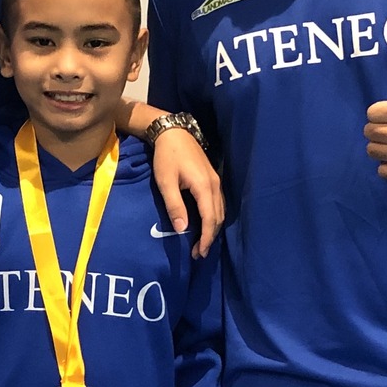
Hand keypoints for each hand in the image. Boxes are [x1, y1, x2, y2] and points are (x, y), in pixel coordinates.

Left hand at [149, 126, 224, 256]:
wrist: (174, 133)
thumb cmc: (167, 157)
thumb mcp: (166, 182)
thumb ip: (174, 206)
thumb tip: (182, 229)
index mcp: (204, 187)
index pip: (210, 219)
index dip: (206, 238)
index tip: (199, 253)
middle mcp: (215, 185)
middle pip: (218, 217)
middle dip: (210, 237)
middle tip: (199, 253)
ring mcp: (216, 181)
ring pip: (220, 211)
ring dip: (213, 228)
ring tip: (202, 242)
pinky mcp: (213, 179)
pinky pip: (218, 203)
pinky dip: (214, 217)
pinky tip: (205, 223)